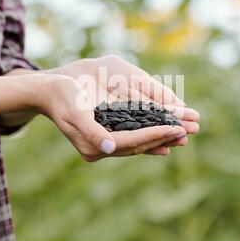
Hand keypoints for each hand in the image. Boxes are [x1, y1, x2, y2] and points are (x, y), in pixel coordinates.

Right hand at [38, 74, 187, 160]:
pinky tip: (165, 138)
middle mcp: (100, 148)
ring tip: (184, 134)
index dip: (155, 134)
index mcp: (93, 145)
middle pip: (139, 144)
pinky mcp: (107, 136)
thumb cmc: (61, 96)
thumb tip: (108, 148)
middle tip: (190, 131)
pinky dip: (150, 136)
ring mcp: (104, 143)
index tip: (176, 128)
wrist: (49, 92)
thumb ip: (91, 131)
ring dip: (162, 138)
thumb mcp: (74, 111)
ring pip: (139, 143)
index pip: (132, 141)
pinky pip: (134, 138)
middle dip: (165, 137)